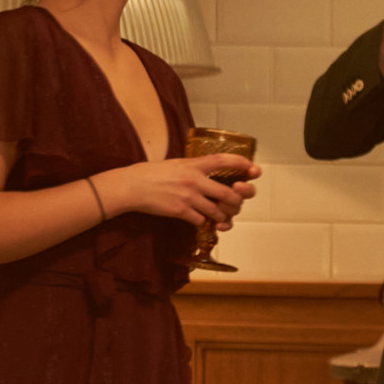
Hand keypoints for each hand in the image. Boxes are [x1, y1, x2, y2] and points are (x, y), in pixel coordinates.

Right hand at [106, 154, 259, 227]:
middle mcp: (194, 180)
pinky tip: (198, 220)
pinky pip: (201, 221)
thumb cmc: (151, 173)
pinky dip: (202, 222)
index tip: (252, 168)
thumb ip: (194, 167)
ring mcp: (188, 196)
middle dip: (236, 203)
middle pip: (229, 194)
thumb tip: (209, 170)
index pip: (223, 160)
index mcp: (193, 164)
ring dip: (221, 216)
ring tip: (218, 217)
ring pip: (217, 211)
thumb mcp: (175, 163)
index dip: (241, 164)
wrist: (131, 186)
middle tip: (233, 205)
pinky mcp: (180, 210)